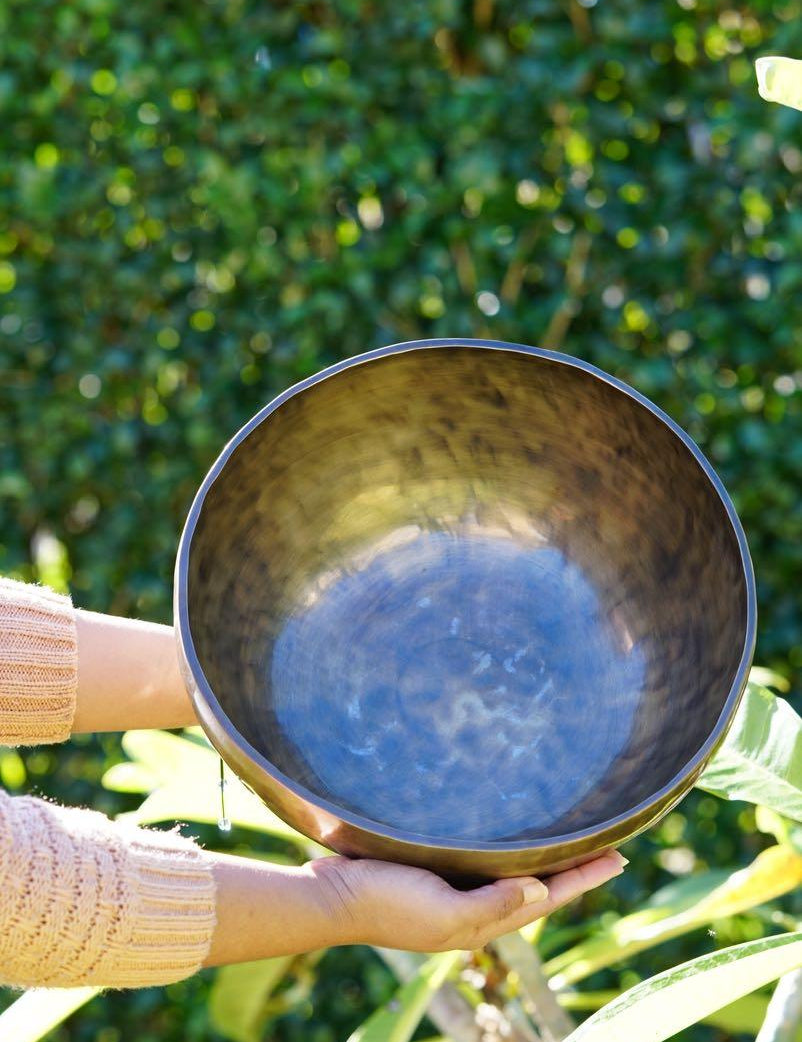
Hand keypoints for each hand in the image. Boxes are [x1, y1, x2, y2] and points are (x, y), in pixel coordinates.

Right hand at [305, 849, 626, 951]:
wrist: (331, 897)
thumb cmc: (385, 902)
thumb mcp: (443, 912)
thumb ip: (493, 905)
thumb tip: (544, 893)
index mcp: (482, 921)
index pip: (547, 897)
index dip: (584, 878)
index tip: (620, 857)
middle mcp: (475, 907)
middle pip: (538, 886)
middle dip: (574, 869)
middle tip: (608, 844)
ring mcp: (455, 891)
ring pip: (514, 874)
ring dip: (546, 860)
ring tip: (572, 841)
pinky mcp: (435, 872)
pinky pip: (486, 864)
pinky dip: (509, 853)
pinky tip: (510, 837)